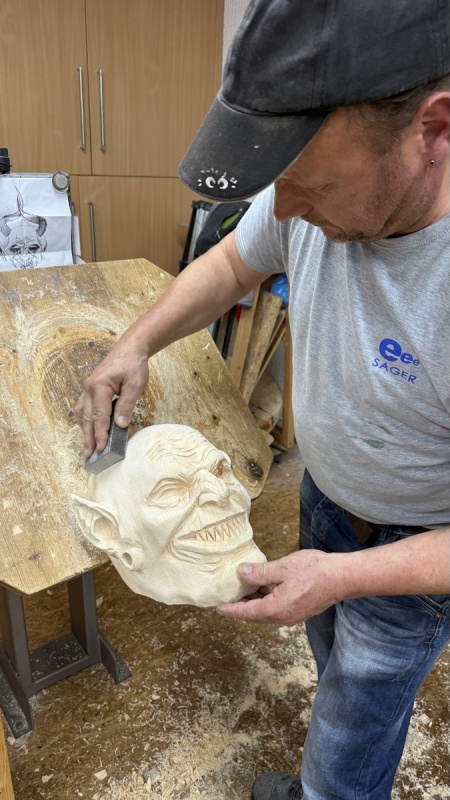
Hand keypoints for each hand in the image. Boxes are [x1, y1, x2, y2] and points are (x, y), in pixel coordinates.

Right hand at [74, 338, 149, 457]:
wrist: (130, 348)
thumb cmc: (133, 365)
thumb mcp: (135, 385)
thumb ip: (127, 405)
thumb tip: (120, 425)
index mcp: (99, 386)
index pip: (99, 416)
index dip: (101, 434)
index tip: (102, 449)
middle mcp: (89, 387)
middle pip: (86, 417)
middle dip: (88, 437)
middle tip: (89, 455)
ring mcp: (88, 387)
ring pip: (82, 413)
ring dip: (84, 430)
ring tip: (87, 446)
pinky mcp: (90, 388)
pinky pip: (84, 407)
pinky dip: (85, 420)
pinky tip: (88, 429)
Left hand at [216, 550, 342, 625]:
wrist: (343, 577)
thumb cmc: (316, 571)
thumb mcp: (284, 567)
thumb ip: (261, 572)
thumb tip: (242, 573)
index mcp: (277, 609)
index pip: (247, 613)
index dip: (231, 609)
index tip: (218, 607)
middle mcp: (284, 617)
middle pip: (255, 615)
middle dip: (240, 607)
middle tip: (227, 596)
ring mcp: (293, 616)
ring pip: (266, 612)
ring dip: (254, 602)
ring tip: (243, 589)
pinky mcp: (299, 610)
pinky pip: (276, 609)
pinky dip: (265, 600)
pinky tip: (263, 586)